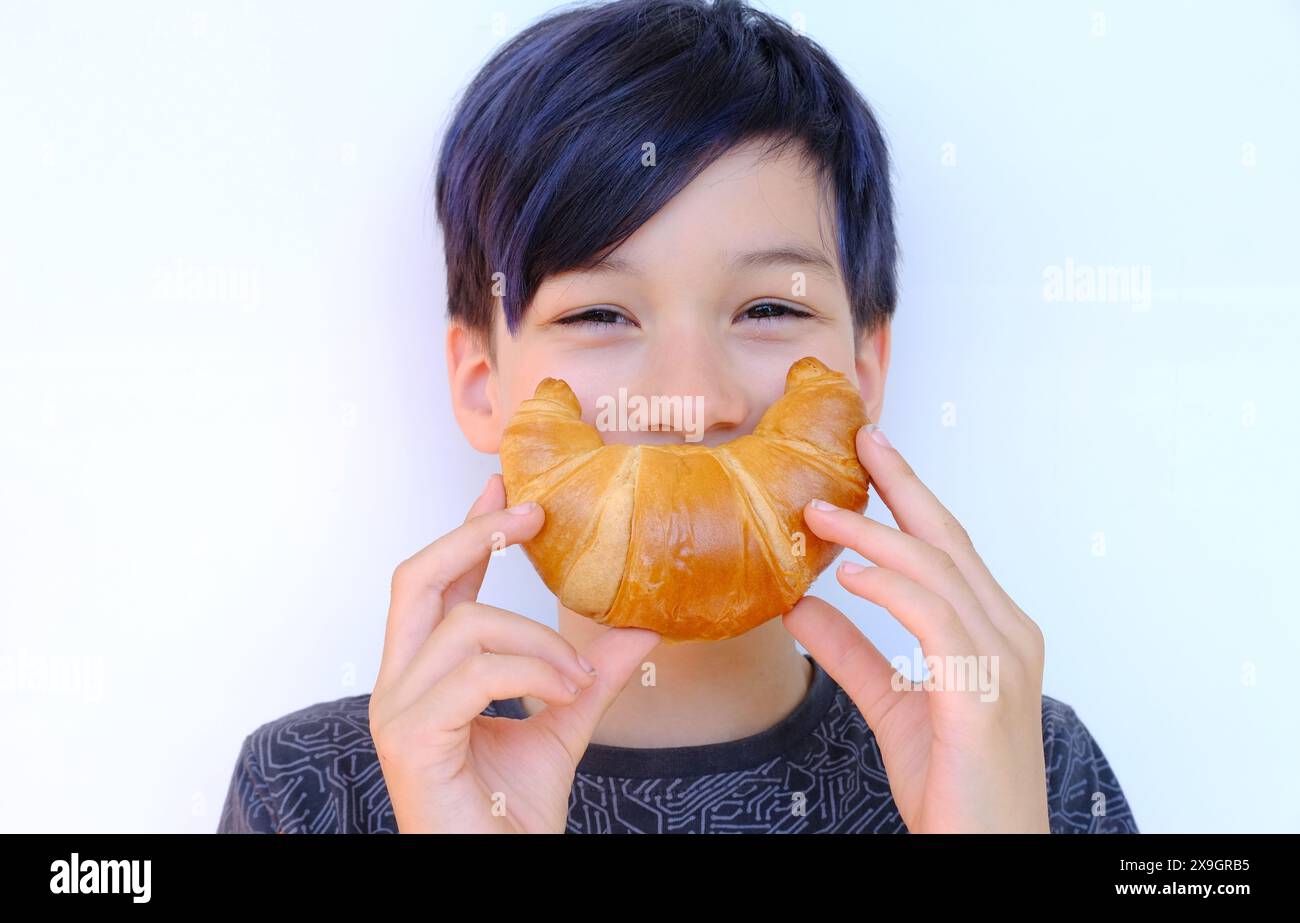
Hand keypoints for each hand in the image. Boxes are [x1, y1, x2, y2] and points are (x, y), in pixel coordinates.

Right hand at [369, 473, 660, 832]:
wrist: (499, 874)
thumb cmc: (511, 817)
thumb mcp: (561, 726)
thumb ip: (586, 675)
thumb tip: (637, 627)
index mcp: (426, 676)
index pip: (437, 585)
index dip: (468, 531)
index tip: (504, 488)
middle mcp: (399, 685)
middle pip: (417, 578)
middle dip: (476, 536)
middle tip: (533, 514)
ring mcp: (397, 709)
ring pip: (465, 624)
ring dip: (538, 639)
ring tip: (578, 675)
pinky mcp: (410, 736)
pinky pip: (476, 672)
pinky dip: (532, 671)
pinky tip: (564, 692)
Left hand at [785, 424, 1049, 832]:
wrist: (989, 853)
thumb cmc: (954, 785)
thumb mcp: (890, 705)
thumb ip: (851, 652)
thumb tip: (802, 604)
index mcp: (991, 631)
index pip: (945, 547)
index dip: (908, 497)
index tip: (870, 455)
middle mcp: (1007, 633)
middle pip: (947, 539)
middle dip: (901, 484)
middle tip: (857, 439)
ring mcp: (1002, 660)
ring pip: (936, 571)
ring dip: (874, 535)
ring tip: (817, 514)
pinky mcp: (982, 692)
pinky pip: (934, 619)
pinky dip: (891, 587)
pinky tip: (849, 575)